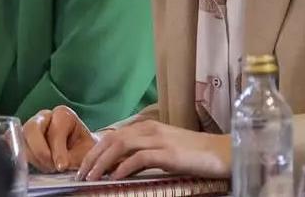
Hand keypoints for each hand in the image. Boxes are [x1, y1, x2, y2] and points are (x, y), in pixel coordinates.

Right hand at [22, 106, 98, 172]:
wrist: (79, 154)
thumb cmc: (83, 151)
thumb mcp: (84, 153)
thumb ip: (73, 158)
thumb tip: (59, 165)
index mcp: (63, 115)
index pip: (55, 130)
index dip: (58, 150)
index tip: (62, 166)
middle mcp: (44, 117)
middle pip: (32, 128)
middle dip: (40, 151)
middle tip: (51, 167)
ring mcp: (29, 127)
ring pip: (20, 138)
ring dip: (32, 158)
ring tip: (47, 168)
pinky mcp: (20, 139)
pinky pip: (12, 144)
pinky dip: (20, 156)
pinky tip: (34, 166)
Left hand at [76, 121, 230, 179]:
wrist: (223, 152)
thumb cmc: (196, 154)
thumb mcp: (166, 149)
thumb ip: (145, 152)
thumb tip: (121, 165)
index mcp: (149, 127)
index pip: (114, 135)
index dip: (96, 150)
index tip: (85, 165)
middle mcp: (151, 129)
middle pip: (112, 139)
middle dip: (93, 157)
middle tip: (81, 174)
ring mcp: (159, 140)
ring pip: (121, 146)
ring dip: (102, 163)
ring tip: (91, 177)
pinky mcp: (168, 154)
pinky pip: (139, 158)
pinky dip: (123, 167)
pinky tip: (114, 178)